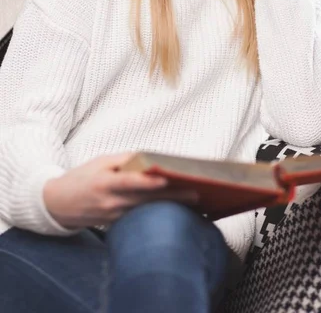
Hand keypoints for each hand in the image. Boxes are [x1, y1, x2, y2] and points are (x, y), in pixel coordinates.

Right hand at [43, 152, 198, 229]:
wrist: (58, 204)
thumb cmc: (83, 177)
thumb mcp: (100, 162)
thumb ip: (125, 160)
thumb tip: (150, 159)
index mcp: (106, 183)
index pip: (130, 182)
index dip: (149, 181)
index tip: (168, 177)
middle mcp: (111, 202)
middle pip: (146, 199)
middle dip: (172, 196)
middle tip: (196, 193)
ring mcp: (115, 217)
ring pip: (147, 211)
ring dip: (170, 207)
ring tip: (194, 203)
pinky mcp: (117, 225)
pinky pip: (141, 218)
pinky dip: (157, 214)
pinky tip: (176, 212)